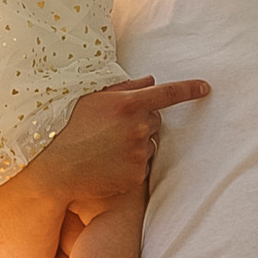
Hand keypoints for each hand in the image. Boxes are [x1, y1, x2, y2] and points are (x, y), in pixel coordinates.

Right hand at [32, 75, 209, 217]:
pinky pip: (141, 166)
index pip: (168, 94)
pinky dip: (129, 164)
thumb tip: (151, 81)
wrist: (51, 167)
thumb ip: (124, 88)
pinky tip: (106, 163)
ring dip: (136, 144)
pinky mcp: (135, 176)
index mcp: (127, 104)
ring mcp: (138, 154)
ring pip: (149, 144)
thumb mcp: (90, 99)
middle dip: (141, 121)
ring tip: (104, 148)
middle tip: (112, 127)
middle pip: (155, 121)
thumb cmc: (65, 126)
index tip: (206, 88)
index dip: (190, 89)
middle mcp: (137, 128)